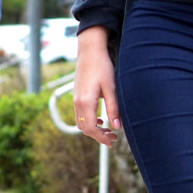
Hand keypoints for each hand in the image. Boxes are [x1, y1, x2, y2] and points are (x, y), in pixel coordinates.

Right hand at [71, 25, 120, 145]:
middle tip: (113, 138)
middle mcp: (77, 102)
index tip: (112, 141)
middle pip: (84, 128)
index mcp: (85, 102)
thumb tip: (117, 127)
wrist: (90, 51)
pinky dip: (89, 121)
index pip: (91, 128)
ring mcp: (75, 99)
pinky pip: (80, 115)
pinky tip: (100, 119)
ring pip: (81, 122)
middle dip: (98, 136)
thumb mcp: (111, 88)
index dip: (101, 137)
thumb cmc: (102, 67)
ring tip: (108, 130)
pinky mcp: (77, 95)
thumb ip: (114, 108)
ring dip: (93, 129)